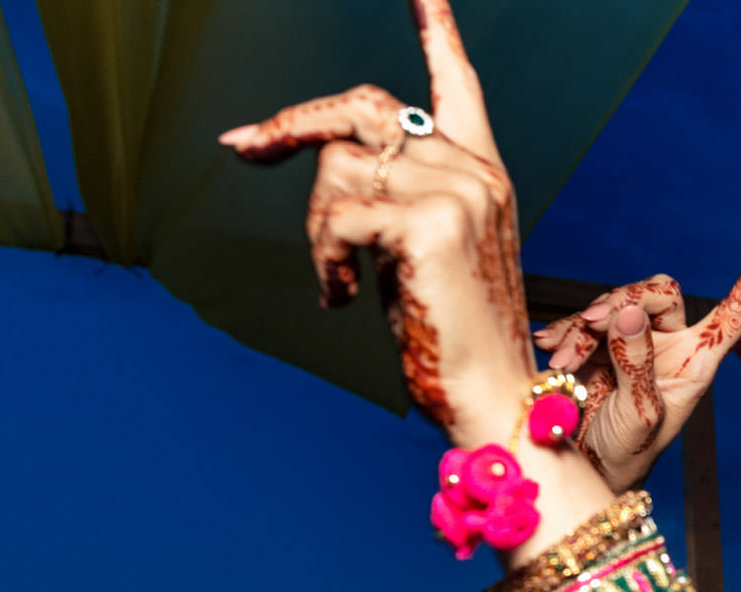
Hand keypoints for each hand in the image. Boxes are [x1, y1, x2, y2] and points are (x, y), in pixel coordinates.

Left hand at [223, 1, 740, 459]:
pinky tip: (338, 297)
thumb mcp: (426, 257)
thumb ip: (394, 201)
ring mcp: (457, 192)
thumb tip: (328, 167)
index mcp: (483, 177)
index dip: (438, 31)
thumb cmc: (456, 342)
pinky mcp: (428, 223)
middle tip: (242, 147)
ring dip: (315, 227)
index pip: (457, 87)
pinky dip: (321, 257)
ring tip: (335, 282)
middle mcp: (476, 172)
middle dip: (292, 124)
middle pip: (361, 109)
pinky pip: (335, 213)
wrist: (498, 405)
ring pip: (337, 166)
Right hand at [532, 268, 740, 494]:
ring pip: (616, 305)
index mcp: (696, 363)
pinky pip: (586, 320)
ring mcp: (636, 342)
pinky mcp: (601, 344)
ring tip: (563, 363)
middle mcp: (671, 346)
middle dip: (622, 302)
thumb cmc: (625, 453)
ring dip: (584, 327)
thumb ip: (634, 362)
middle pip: (659, 293)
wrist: (587, 469)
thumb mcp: (636, 413)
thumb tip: (630, 313)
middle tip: (590, 327)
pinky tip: (550, 347)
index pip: (735, 314)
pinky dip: (567, 332)